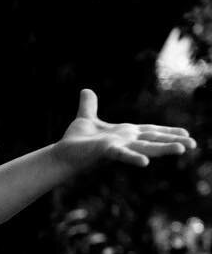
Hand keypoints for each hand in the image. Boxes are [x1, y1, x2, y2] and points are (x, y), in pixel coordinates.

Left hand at [54, 89, 194, 171]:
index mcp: (124, 133)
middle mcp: (125, 140)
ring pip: (144, 147)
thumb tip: (86, 90)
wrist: (61, 153)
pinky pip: (121, 154)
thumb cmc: (75, 140)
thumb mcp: (85, 118)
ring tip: (182, 149)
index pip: (150, 131)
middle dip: (173, 141)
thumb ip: (89, 105)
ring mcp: (117, 147)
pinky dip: (133, 157)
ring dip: (163, 148)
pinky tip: (145, 163)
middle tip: (193, 144)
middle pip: (153, 139)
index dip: (168, 132)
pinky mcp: (105, 151)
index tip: (186, 134)